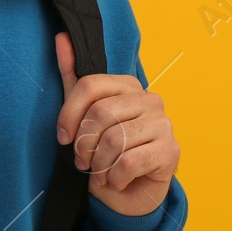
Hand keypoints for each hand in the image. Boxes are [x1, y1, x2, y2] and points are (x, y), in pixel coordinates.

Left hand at [54, 32, 179, 216]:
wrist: (133, 191)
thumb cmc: (108, 150)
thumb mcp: (84, 112)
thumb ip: (73, 76)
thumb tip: (61, 38)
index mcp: (129, 85)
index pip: (90, 86)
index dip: (69, 114)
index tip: (63, 138)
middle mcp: (150, 100)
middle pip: (100, 113)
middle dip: (84, 144)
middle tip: (84, 161)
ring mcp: (163, 124)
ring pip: (114, 140)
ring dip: (99, 165)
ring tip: (100, 173)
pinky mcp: (170, 151)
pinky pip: (129, 162)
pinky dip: (114, 178)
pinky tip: (116, 181)